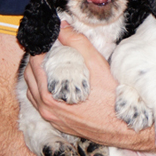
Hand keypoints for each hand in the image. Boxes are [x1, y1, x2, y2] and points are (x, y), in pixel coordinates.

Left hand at [24, 22, 153, 150]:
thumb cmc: (112, 99)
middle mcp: (46, 107)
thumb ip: (77, 43)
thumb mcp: (97, 65)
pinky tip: (60, 85)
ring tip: (56, 66)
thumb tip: (63, 27)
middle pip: (31, 76)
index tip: (53, 41)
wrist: (123, 128)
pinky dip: (44, 91)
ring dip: (40, 76)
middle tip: (54, 51)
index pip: (35, 61)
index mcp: (50, 92)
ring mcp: (51, 117)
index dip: (43, 47)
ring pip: (33, 91)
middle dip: (40, 60)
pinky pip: (42, 105)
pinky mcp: (58, 124)